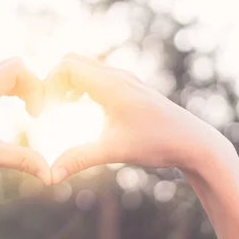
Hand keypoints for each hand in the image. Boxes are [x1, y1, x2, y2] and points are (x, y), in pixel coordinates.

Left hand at [0, 58, 50, 195]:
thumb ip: (22, 161)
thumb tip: (51, 175)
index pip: (17, 68)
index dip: (35, 87)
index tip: (36, 116)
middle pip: (12, 65)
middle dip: (30, 86)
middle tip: (35, 113)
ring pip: (2, 71)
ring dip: (20, 87)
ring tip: (28, 111)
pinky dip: (7, 89)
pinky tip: (11, 110)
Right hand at [44, 54, 232, 183]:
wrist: (195, 142)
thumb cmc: (158, 143)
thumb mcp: (115, 151)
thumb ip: (79, 159)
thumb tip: (50, 177)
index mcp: (111, 84)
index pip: (65, 67)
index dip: (47, 85)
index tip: (43, 113)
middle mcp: (117, 75)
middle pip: (71, 61)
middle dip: (54, 82)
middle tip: (48, 110)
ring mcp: (125, 79)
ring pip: (85, 67)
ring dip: (68, 84)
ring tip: (60, 110)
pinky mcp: (130, 87)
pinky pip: (97, 76)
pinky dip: (81, 87)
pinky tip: (80, 109)